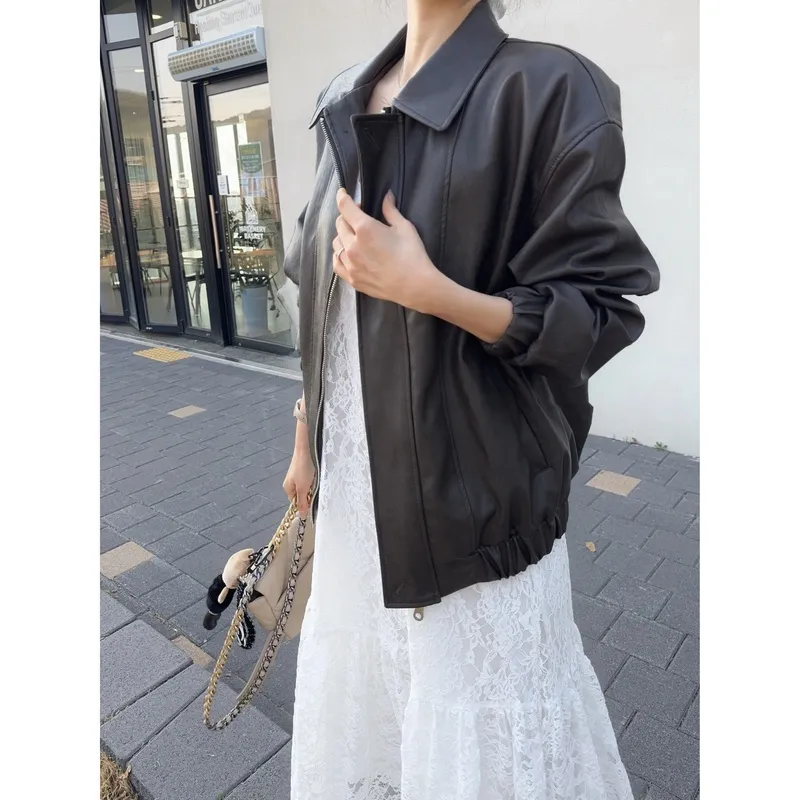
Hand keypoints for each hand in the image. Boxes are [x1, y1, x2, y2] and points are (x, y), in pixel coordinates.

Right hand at [283, 442, 315, 517]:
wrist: (305, 450)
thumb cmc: (303, 468)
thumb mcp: (303, 488)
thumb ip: (302, 502)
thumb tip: (302, 516)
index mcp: (287, 488)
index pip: (296, 502)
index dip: (304, 503)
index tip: (311, 499)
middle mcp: (290, 483)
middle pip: (301, 495)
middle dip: (308, 493)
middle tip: (312, 488)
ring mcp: (296, 477)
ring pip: (306, 487)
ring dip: (311, 486)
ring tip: (313, 479)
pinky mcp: (302, 471)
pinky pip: (308, 480)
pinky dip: (312, 479)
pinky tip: (314, 475)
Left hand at [332, 189, 441, 310]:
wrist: (415, 286)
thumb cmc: (412, 255)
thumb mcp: (404, 228)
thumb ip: (391, 211)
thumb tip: (387, 196)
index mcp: (365, 229)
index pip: (345, 207)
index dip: (342, 197)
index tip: (342, 193)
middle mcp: (353, 245)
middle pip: (340, 224)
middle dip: (347, 217)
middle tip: (357, 218)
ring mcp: (350, 264)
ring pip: (336, 244)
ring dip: (342, 236)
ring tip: (353, 237)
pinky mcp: (352, 279)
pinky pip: (337, 263)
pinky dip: (339, 255)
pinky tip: (346, 253)